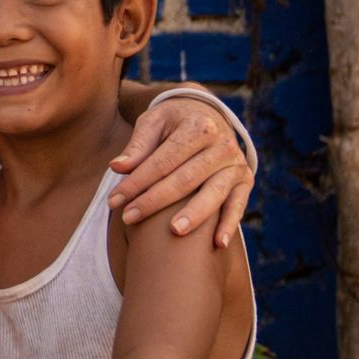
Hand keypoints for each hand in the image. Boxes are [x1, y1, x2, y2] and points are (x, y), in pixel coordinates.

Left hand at [111, 95, 251, 247]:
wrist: (208, 115)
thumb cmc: (174, 122)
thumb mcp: (154, 122)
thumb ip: (138, 146)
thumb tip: (117, 167)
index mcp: (198, 127)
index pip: (163, 161)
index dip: (137, 182)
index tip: (114, 201)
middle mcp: (222, 144)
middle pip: (185, 179)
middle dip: (155, 201)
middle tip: (129, 218)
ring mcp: (236, 164)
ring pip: (213, 193)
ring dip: (194, 215)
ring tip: (174, 232)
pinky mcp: (244, 180)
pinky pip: (238, 204)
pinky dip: (229, 224)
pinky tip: (218, 243)